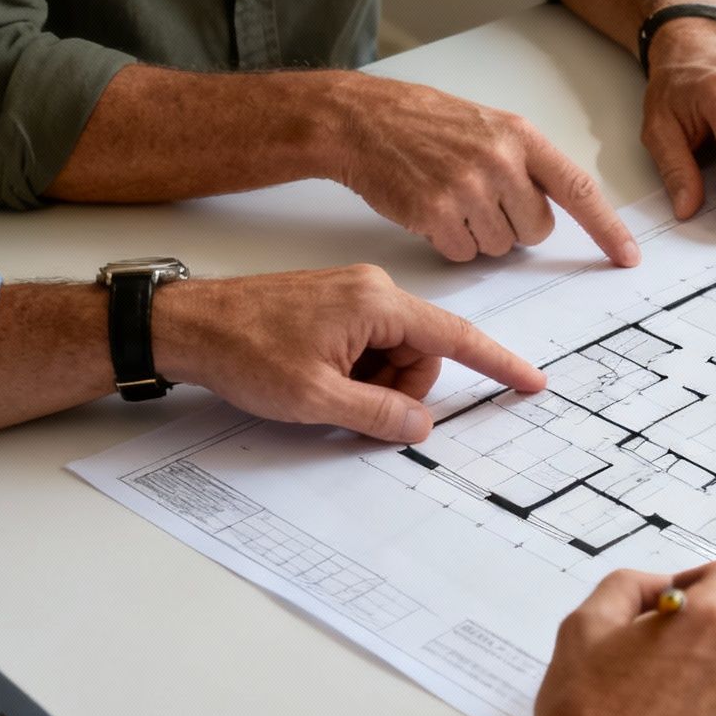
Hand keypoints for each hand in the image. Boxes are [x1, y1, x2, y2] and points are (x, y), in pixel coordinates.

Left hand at [153, 265, 545, 442]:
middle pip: (422, 353)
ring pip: (394, 354)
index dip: (497, 363)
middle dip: (400, 389)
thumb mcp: (315, 398)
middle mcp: (372, 290)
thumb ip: (378, 413)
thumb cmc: (242, 349)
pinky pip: (369, 347)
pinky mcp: (334, 307)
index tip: (528, 380)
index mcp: (377, 303)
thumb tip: (420, 424)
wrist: (187, 325)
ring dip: (374, 384)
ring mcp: (352, 296)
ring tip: (324, 392)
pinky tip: (319, 381)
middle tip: (352, 407)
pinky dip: (356, 373)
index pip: (455, 336)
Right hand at [321, 73, 640, 266]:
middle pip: (536, 230)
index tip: (627, 256)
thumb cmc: (422, 122)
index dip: (607, 228)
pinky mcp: (435, 212)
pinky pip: (463, 252)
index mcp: (520, 136)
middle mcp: (500, 161)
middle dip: (514, 227)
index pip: (578, 189)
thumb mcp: (486, 126)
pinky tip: (430, 209)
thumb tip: (551, 207)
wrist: (361, 120)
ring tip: (449, 196)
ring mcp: (467, 188)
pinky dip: (448, 241)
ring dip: (477, 234)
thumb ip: (524, 162)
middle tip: (481, 199)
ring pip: (499, 246)